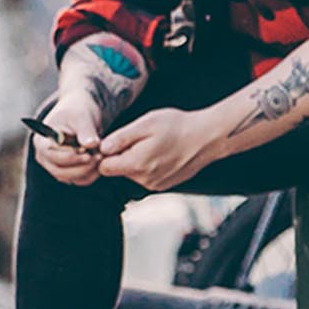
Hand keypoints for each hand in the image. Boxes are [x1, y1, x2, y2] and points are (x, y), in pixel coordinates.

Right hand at [33, 90, 106, 185]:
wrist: (81, 114)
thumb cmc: (77, 110)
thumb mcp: (82, 115)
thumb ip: (86, 130)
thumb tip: (91, 144)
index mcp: (42, 141)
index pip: (53, 156)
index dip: (71, 158)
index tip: (89, 153)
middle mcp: (45, 157)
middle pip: (60, 172)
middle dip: (82, 167)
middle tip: (99, 156)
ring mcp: (55, 166)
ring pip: (71, 179)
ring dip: (88, 171)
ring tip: (101, 155)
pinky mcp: (68, 172)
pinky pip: (80, 180)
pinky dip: (92, 174)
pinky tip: (101, 160)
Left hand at [98, 108, 217, 191]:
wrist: (207, 138)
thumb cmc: (177, 126)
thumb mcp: (146, 124)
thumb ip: (121, 138)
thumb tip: (101, 149)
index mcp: (136, 164)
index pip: (104, 167)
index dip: (105, 154)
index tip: (115, 142)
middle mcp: (144, 180)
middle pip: (118, 170)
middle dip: (123, 155)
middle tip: (140, 138)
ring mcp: (155, 185)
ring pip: (132, 173)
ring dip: (137, 160)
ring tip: (154, 144)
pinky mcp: (163, 185)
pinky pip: (146, 176)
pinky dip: (149, 165)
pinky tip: (162, 152)